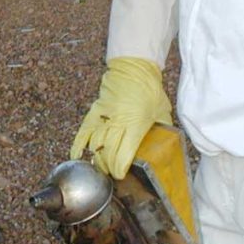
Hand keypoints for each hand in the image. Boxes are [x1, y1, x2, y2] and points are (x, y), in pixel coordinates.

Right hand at [70, 57, 172, 178]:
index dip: (120, 168)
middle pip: (107, 152)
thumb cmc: (150, 90)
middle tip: (111, 175)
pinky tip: (76, 156)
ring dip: (97, 159)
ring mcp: (104, 117)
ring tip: (101, 168)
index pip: (123, 153)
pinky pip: (84, 130)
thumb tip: (167, 145)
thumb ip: (162, 130)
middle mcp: (117, 122)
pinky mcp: (95, 111)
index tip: (120, 176)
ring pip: (95, 144)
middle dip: (108, 167)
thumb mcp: (162, 112)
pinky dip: (78, 144)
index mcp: (135, 124)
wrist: (134, 68)